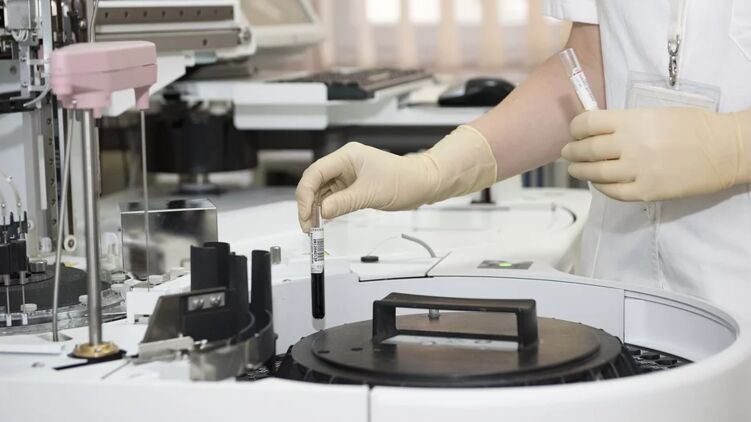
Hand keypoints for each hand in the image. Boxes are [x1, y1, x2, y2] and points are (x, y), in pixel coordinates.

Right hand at [296, 125, 497, 231]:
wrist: (423, 183)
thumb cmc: (403, 180)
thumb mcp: (370, 194)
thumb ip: (343, 203)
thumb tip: (321, 212)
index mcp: (347, 156)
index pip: (316, 172)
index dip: (305, 194)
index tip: (305, 214)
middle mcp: (344, 163)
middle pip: (315, 182)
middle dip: (308, 204)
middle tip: (307, 225)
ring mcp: (348, 175)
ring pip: (322, 192)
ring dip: (316, 209)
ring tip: (313, 228)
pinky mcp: (353, 187)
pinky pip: (333, 198)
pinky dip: (327, 210)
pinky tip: (323, 221)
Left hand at [561, 108, 750, 200]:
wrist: (726, 149)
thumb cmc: (694, 126)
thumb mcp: (656, 113)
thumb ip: (625, 122)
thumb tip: (597, 129)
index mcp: (632, 121)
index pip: (588, 123)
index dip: (576, 128)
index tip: (575, 131)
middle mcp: (630, 146)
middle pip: (586, 150)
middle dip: (572, 151)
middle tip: (568, 152)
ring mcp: (637, 171)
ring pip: (595, 173)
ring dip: (580, 170)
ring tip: (576, 168)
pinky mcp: (646, 191)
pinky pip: (613, 192)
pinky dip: (601, 186)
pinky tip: (598, 182)